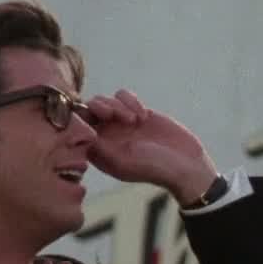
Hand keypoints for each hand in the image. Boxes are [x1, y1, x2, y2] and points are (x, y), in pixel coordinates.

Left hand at [83, 89, 218, 202]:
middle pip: (88, 109)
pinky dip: (130, 100)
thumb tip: (81, 129)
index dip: (82, 118)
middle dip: (100, 107)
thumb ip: (99, 145)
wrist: (186, 165)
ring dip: (117, 104)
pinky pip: (123, 95)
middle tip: (114, 115)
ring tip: (134, 119)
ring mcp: (121, 123)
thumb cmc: (154, 168)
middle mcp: (106, 136)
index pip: (77, 127)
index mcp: (98, 151)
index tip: (98, 120)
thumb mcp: (123, 160)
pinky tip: (142, 115)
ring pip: (105, 99)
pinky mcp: (137, 113)